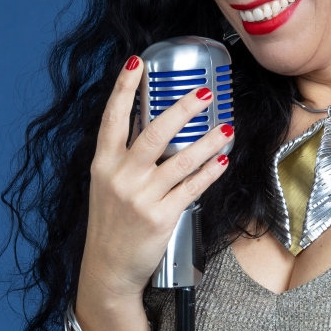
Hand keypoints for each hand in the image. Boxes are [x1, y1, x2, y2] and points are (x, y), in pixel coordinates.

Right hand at [80, 57, 232, 304]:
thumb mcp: (106, 185)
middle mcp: (120, 176)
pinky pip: (192, 188)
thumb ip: (124, 157)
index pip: (112, 118)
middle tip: (205, 92)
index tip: (135, 63)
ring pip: (181, 160)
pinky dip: (210, 172)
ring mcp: (141, 197)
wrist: (108, 268)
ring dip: (208, 141)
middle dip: (183, 108)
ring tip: (227, 128)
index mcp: (103, 163)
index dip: (122, 88)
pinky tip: (222, 160)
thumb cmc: (110, 224)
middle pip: (154, 132)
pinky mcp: (161, 216)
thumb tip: (152, 126)